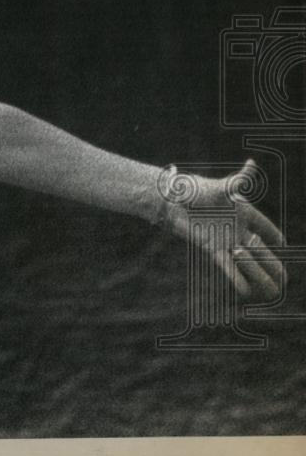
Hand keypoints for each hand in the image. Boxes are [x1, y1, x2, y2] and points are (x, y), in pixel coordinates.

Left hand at [160, 159, 284, 299]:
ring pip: (247, 260)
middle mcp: (236, 228)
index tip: (283, 245)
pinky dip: (236, 278)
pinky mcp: (211, 248)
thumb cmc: (195, 189)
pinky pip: (227, 267)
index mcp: (243, 213)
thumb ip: (240, 180)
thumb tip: (252, 164)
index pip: (266, 227)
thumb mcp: (221, 187)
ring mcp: (225, 240)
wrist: (172, 200)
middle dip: (269, 259)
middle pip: (261, 248)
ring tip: (261, 278)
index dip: (274, 235)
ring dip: (254, 269)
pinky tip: (244, 291)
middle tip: (279, 271)